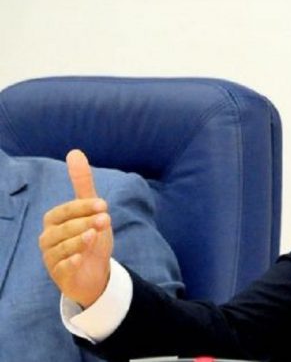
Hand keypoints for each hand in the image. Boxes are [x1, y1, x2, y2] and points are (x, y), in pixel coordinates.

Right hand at [39, 149, 113, 307]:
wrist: (94, 271)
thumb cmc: (90, 236)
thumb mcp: (91, 210)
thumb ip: (82, 183)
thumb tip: (75, 152)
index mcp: (54, 220)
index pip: (66, 211)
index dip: (84, 207)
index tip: (104, 205)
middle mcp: (48, 238)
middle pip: (64, 229)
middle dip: (85, 223)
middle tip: (105, 220)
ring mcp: (52, 257)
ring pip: (63, 248)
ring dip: (79, 241)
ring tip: (95, 235)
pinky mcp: (59, 274)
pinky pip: (62, 268)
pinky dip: (71, 262)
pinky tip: (81, 259)